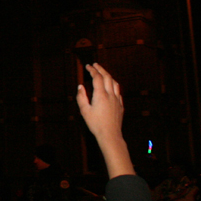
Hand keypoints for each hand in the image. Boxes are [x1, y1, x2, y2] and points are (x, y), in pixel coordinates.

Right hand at [76, 63, 133, 177]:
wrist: (110, 135)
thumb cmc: (95, 124)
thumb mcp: (84, 111)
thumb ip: (81, 97)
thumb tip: (80, 86)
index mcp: (101, 95)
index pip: (97, 77)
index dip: (92, 70)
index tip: (88, 66)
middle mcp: (110, 95)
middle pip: (107, 77)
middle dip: (101, 69)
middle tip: (95, 65)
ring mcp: (117, 100)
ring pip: (114, 82)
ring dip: (108, 75)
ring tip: (103, 73)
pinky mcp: (120, 105)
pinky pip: (118, 91)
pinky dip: (113, 84)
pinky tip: (111, 86)